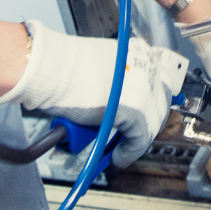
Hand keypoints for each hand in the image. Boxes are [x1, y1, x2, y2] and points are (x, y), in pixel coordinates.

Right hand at [0, 22, 187, 168]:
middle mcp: (147, 68)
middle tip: (130, 136)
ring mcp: (145, 90)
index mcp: (138, 53)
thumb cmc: (61, 69)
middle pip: (160, 103)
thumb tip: (117, 105)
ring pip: (152, 123)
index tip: (139, 117)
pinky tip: (117, 157)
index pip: (156, 83)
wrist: (50, 70)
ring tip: (120, 150)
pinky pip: (139, 140)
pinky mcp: (138, 112)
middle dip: (147, 122)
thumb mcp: (98, 70)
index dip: (149, 104)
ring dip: (136, 140)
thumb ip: (114, 83)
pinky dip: (129, 152)